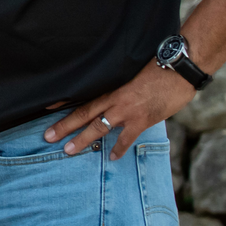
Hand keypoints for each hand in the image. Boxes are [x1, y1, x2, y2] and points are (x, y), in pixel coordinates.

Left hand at [44, 62, 195, 159]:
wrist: (179, 69)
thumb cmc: (157, 68)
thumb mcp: (133, 73)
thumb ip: (121, 85)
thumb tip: (114, 93)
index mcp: (111, 87)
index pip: (82, 96)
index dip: (63, 102)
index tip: (46, 106)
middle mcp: (115, 99)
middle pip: (84, 114)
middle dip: (64, 126)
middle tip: (48, 137)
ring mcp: (127, 110)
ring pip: (99, 127)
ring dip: (82, 140)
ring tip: (68, 150)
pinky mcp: (143, 119)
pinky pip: (127, 138)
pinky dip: (119, 148)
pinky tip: (113, 158)